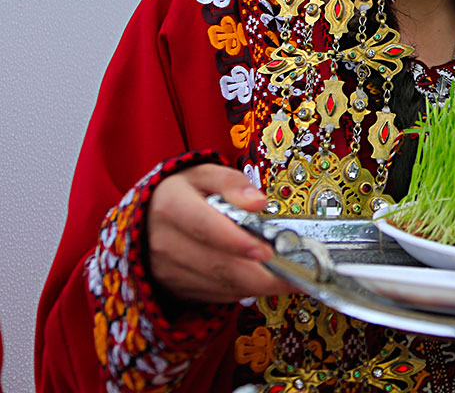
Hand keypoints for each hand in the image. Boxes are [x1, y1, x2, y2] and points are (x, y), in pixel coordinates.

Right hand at [147, 164, 295, 302]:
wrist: (147, 217)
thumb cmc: (182, 192)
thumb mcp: (204, 173)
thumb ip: (232, 183)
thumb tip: (258, 202)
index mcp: (171, 207)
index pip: (206, 228)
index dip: (237, 242)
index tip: (266, 250)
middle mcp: (164, 242)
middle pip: (217, 264)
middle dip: (260, 274)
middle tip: (295, 274)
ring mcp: (167, 270)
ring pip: (219, 284)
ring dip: (256, 285)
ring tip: (289, 278)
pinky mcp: (176, 288)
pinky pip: (215, 294)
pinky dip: (242, 290)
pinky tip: (262, 280)